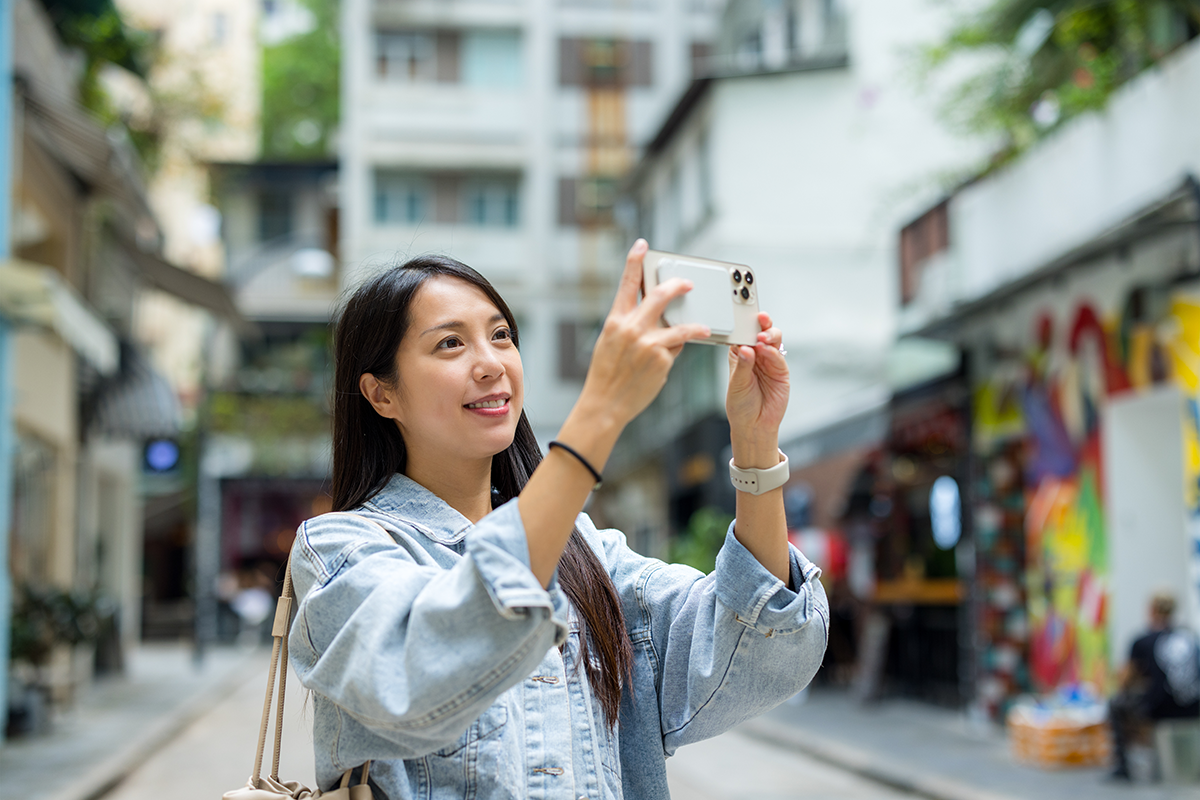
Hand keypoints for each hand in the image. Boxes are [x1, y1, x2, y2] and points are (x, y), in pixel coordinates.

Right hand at [579, 239, 710, 429]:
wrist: (605, 403)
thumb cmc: (607, 374)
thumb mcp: (610, 342)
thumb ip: (630, 325)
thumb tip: (656, 315)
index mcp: (615, 321)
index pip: (627, 283)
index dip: (635, 260)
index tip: (643, 245)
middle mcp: (632, 328)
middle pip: (660, 296)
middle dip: (678, 285)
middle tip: (688, 284)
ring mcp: (648, 344)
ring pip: (680, 326)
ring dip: (696, 325)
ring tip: (704, 327)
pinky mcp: (662, 360)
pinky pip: (676, 349)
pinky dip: (676, 352)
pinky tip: (671, 359)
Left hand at [726, 312, 788, 465]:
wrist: (755, 425)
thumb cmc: (740, 405)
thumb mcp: (737, 384)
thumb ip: (743, 366)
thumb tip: (746, 348)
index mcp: (740, 355)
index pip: (742, 334)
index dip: (743, 324)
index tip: (743, 315)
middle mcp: (756, 356)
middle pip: (760, 333)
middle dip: (760, 324)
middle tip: (758, 319)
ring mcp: (769, 362)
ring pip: (773, 340)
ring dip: (769, 335)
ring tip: (762, 337)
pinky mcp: (781, 371)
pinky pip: (779, 357)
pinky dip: (773, 352)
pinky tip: (766, 350)